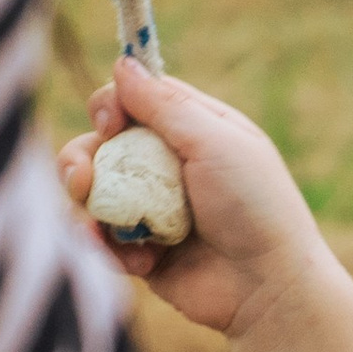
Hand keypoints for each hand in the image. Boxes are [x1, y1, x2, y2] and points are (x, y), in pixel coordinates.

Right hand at [61, 59, 352, 351]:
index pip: (134, 101)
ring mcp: (153, 211)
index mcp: (193, 132)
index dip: (110, 105)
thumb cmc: (255, 208)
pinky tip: (141, 262)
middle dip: (82, 157)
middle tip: (84, 178)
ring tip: (94, 223)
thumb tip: (123, 63)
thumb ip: (165, 105)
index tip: (109, 121)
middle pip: (100, 145)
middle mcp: (169, 167)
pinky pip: (104, 241)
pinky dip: (111, 249)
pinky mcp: (144, 253)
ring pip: (93, 192)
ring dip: (86, 204)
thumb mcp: (216, 142)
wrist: (270, 288)